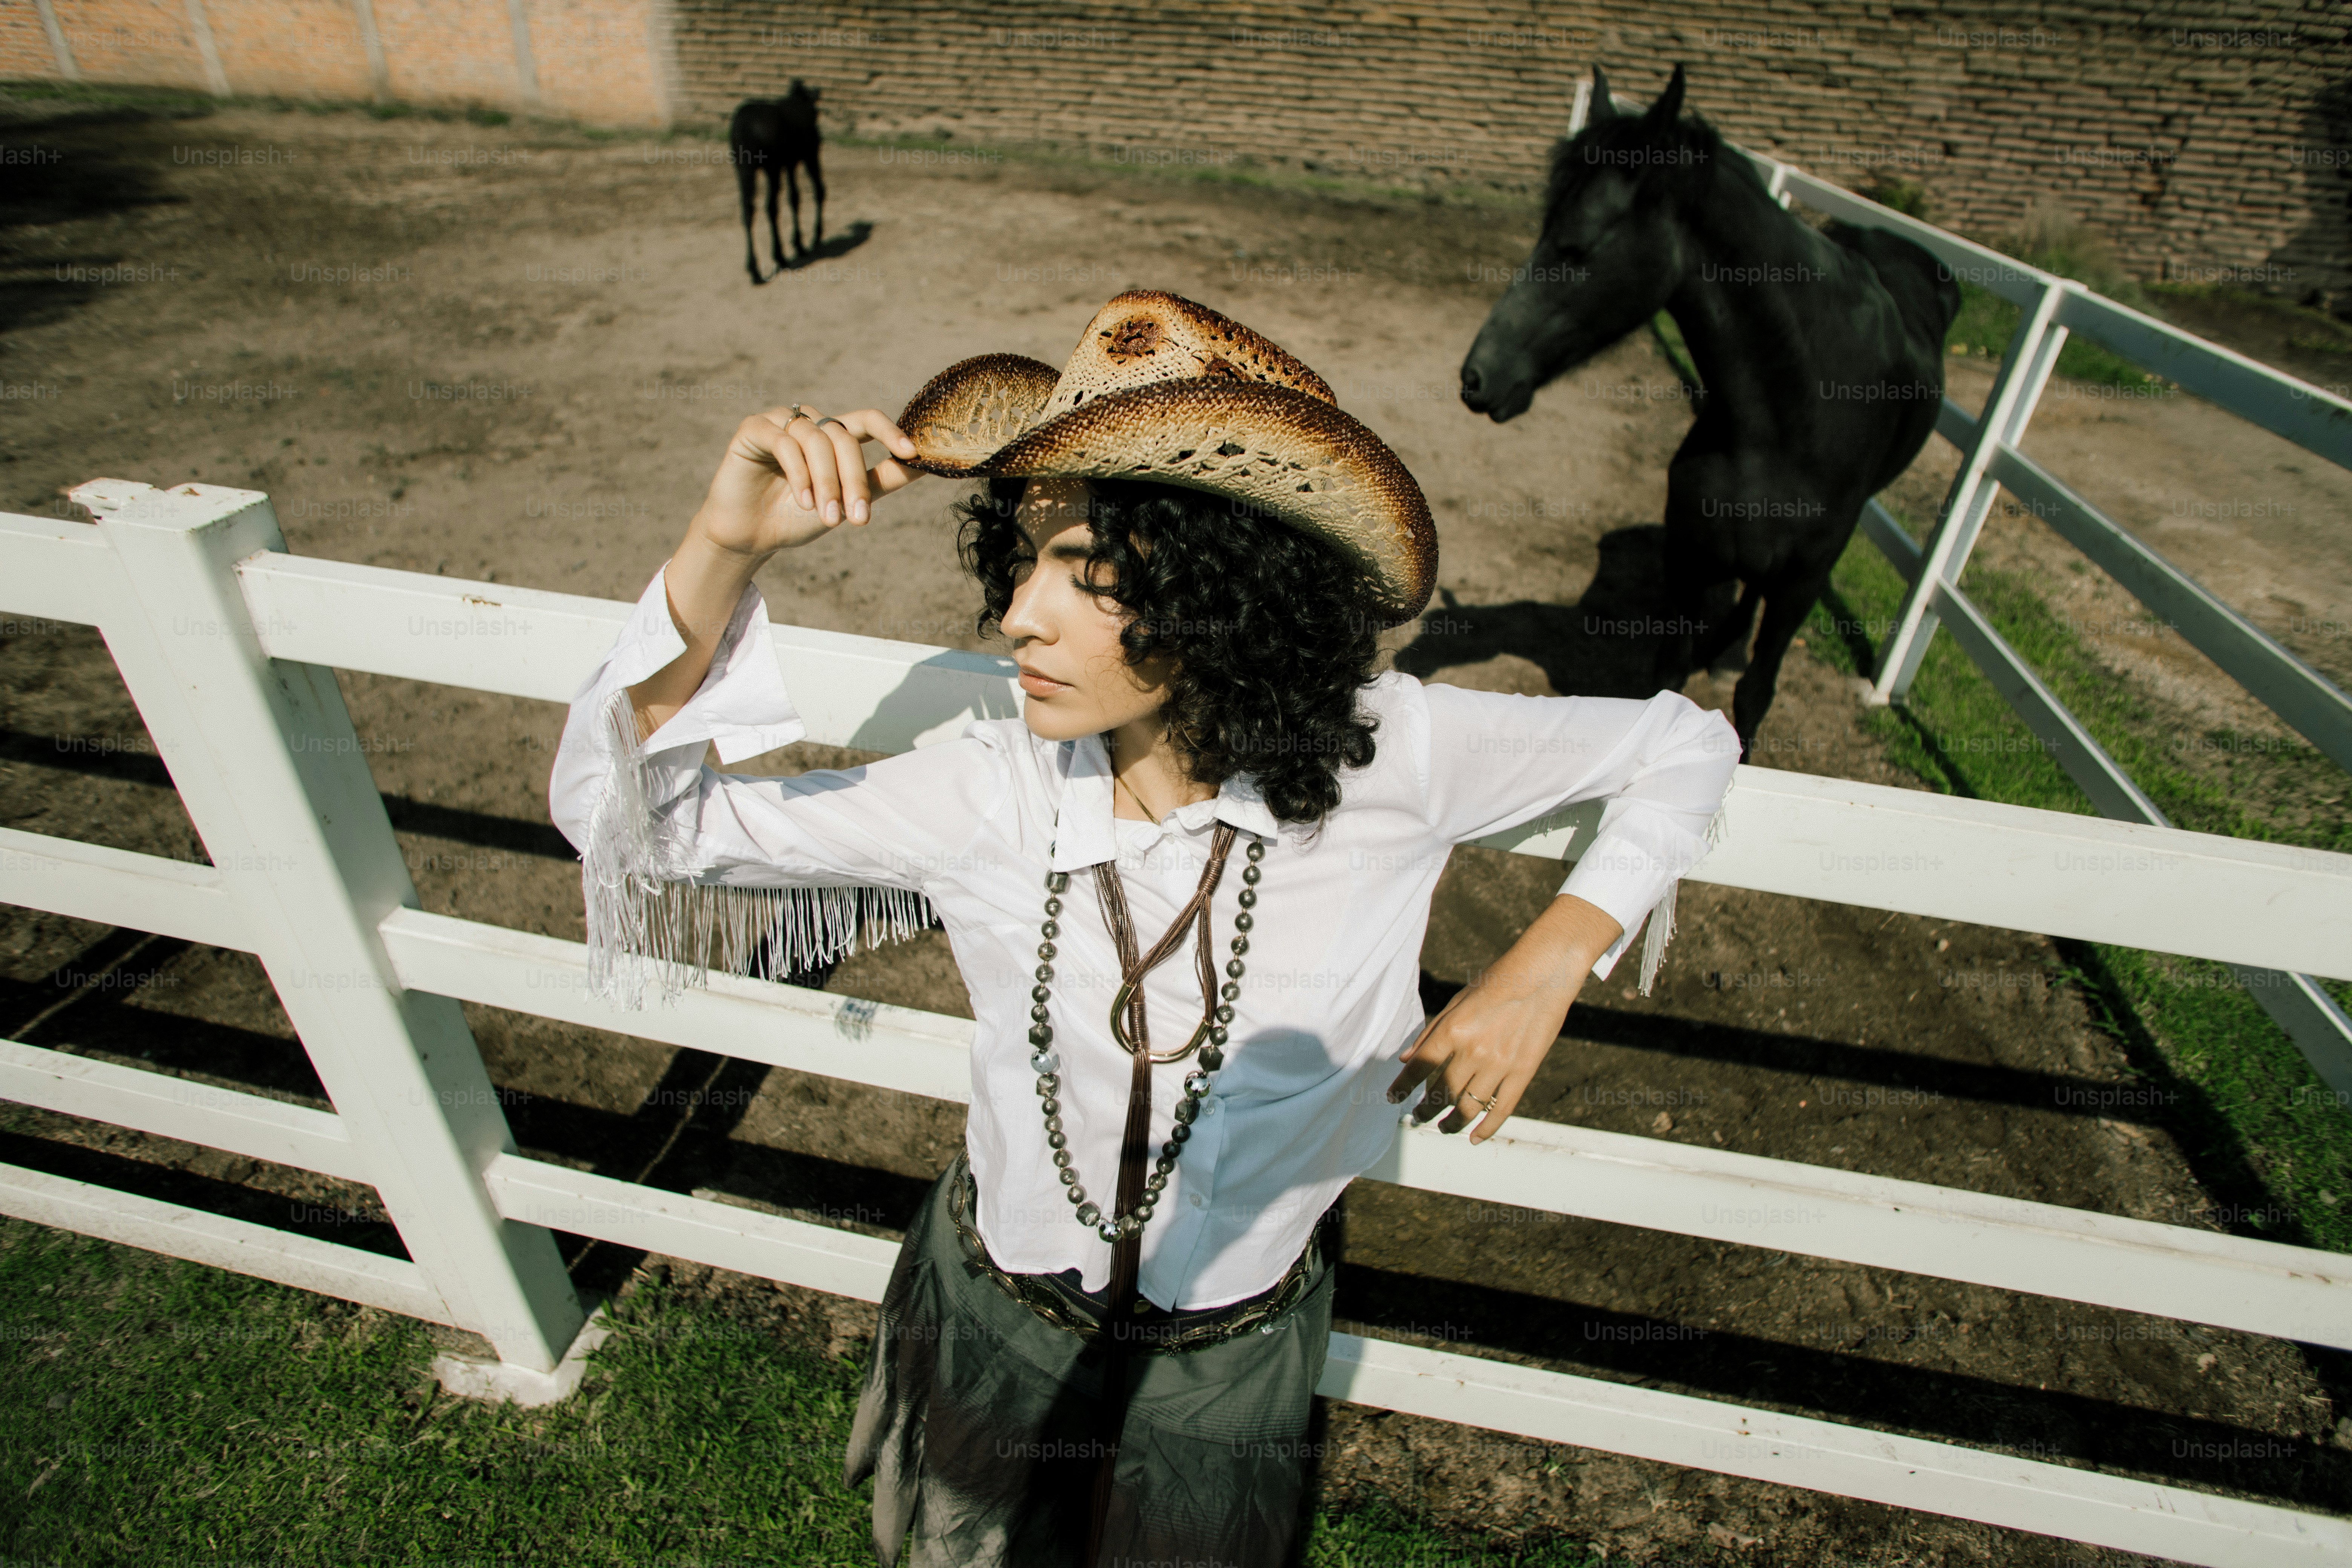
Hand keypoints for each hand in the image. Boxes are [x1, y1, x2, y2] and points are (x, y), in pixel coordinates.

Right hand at [689, 405, 922, 557]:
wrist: (751, 536)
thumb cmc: (798, 518)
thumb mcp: (847, 501)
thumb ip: (882, 480)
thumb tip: (925, 463)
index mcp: (833, 435)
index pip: (867, 420)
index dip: (890, 431)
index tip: (911, 452)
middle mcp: (808, 423)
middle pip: (843, 437)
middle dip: (854, 479)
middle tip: (858, 518)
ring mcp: (779, 422)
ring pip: (816, 441)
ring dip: (826, 482)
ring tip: (825, 516)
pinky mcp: (753, 429)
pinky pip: (784, 441)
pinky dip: (799, 473)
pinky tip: (803, 500)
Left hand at [1383, 894, 1620, 1144]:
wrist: (1542, 974)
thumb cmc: (1497, 982)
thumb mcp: (1457, 1001)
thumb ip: (1431, 1033)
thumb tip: (1405, 1060)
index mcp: (1453, 1030)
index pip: (1419, 1068)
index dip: (1402, 1087)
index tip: (1393, 1099)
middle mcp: (1473, 1051)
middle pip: (1441, 1093)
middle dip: (1425, 1110)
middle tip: (1419, 1117)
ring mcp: (1499, 1064)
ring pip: (1468, 1107)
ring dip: (1451, 1123)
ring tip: (1444, 1128)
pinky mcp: (1523, 1072)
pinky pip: (1502, 1109)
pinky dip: (1486, 1128)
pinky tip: (1475, 1137)